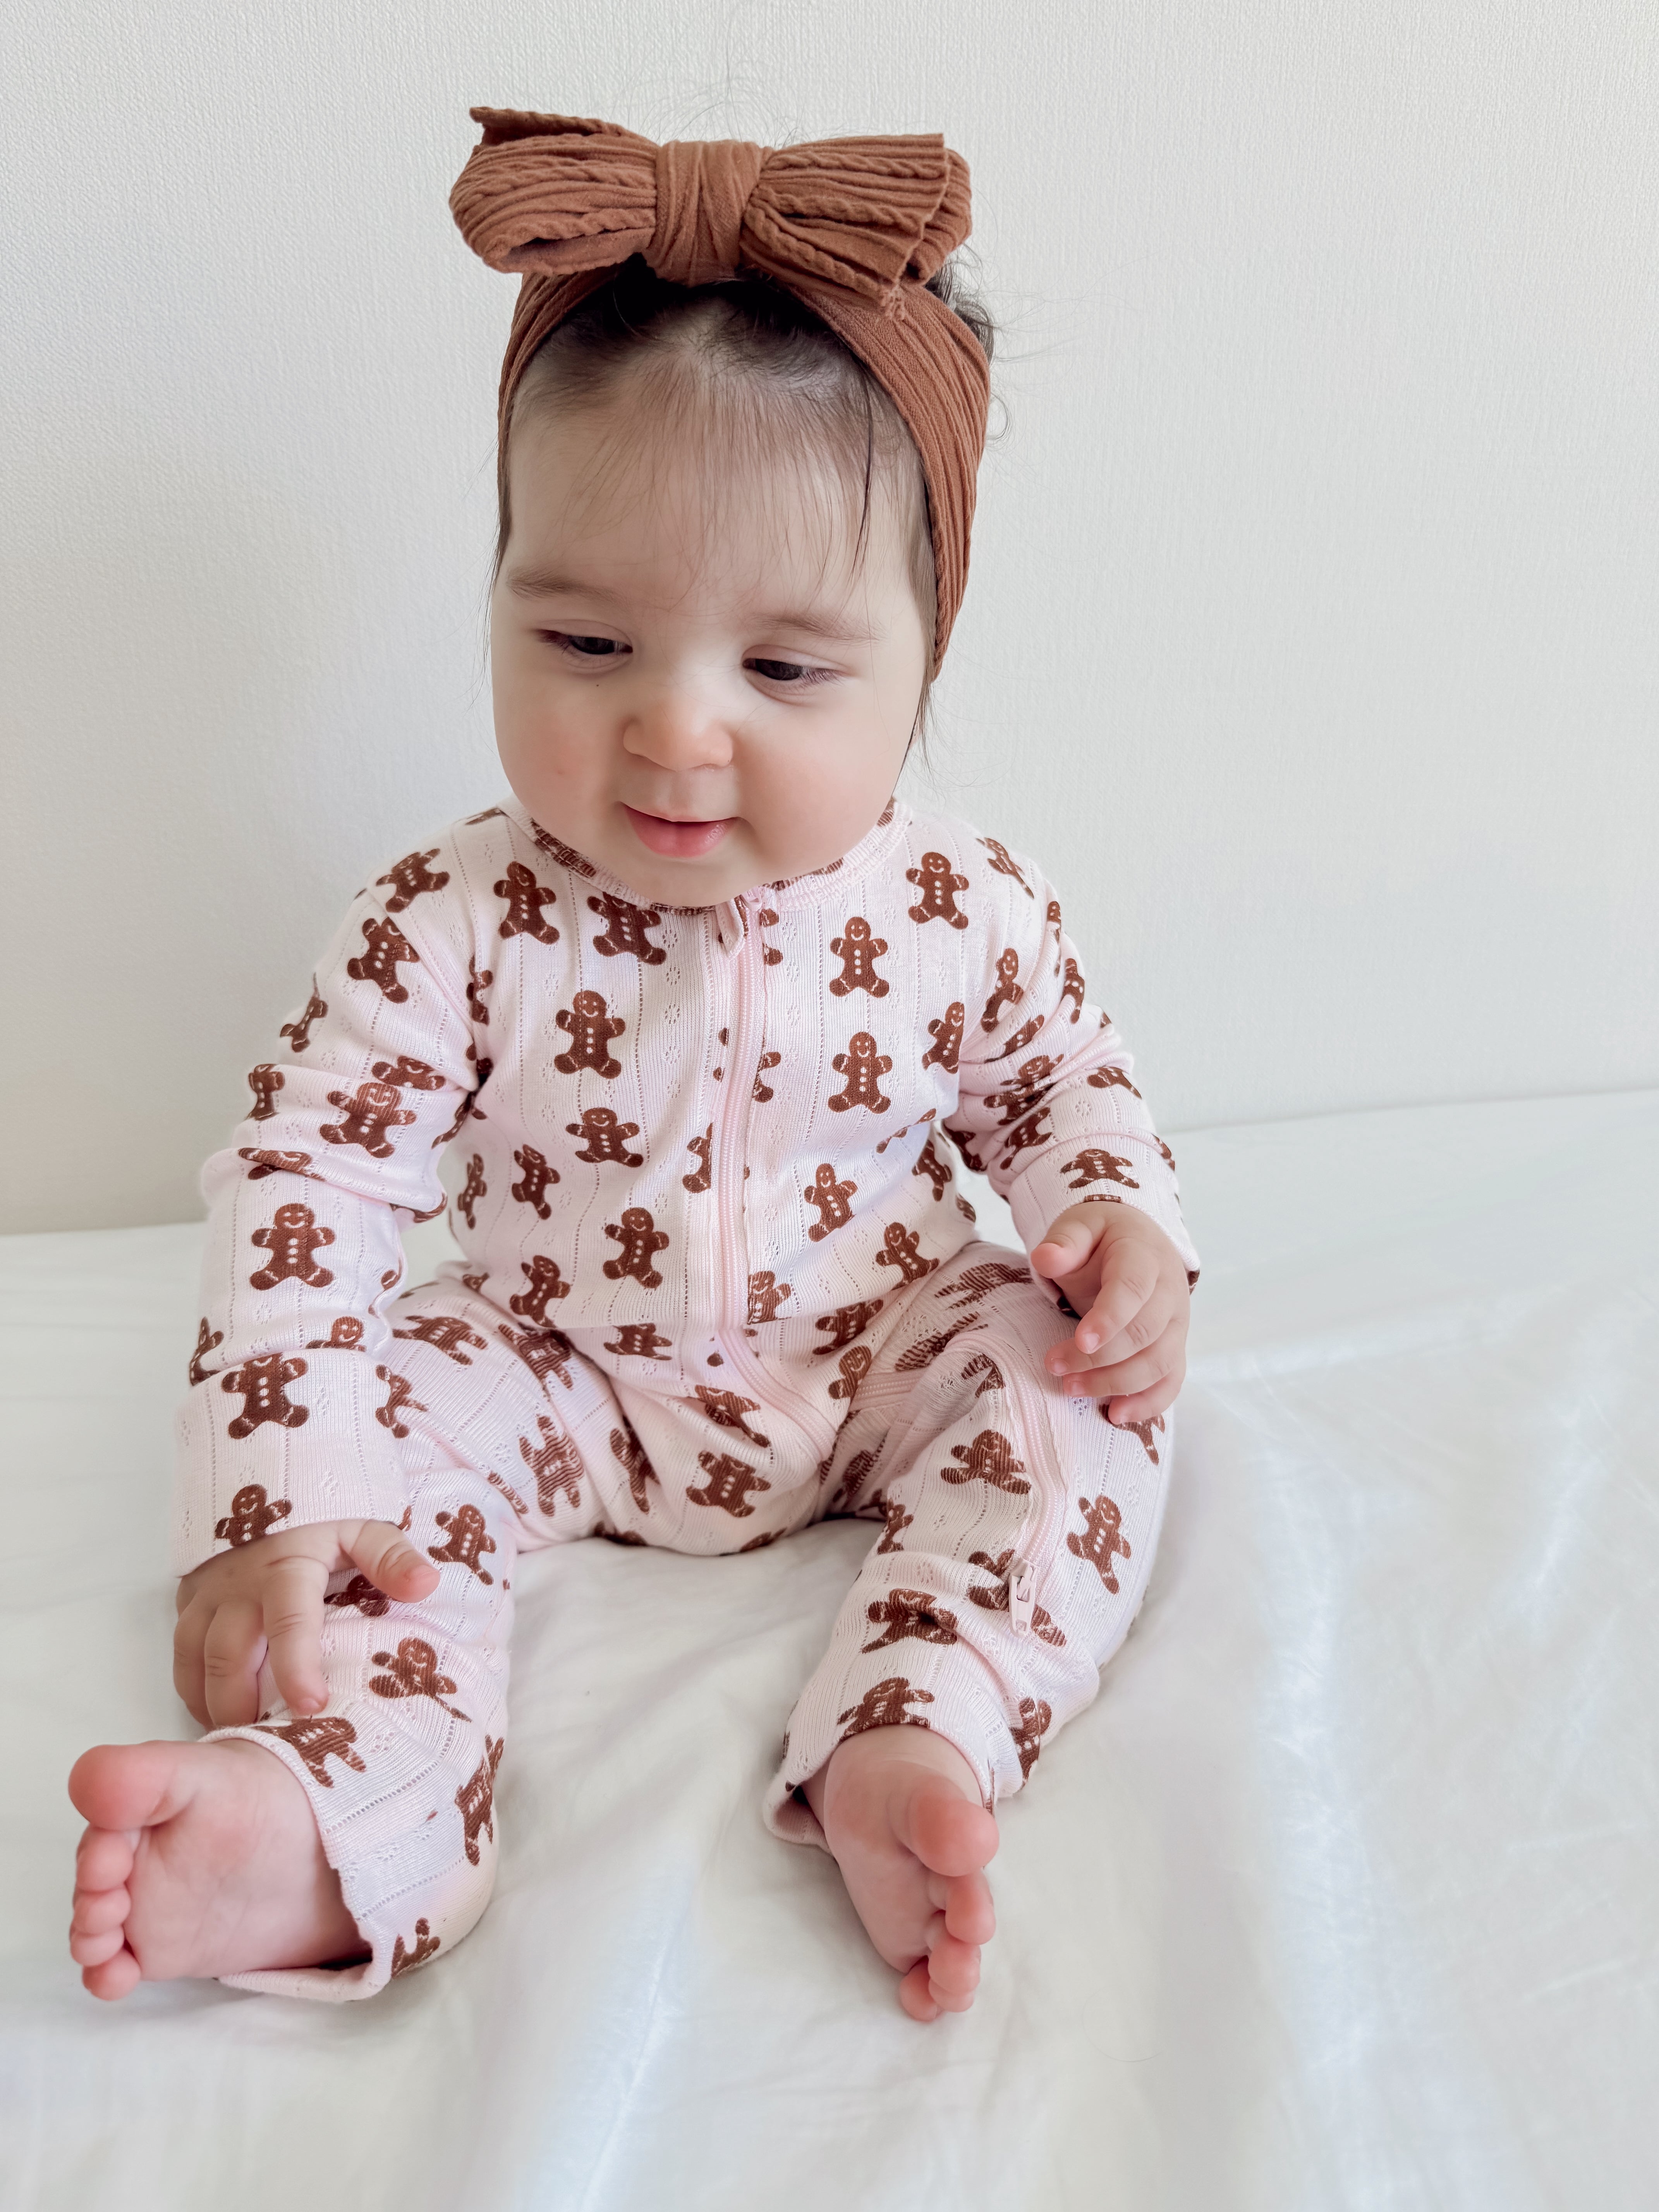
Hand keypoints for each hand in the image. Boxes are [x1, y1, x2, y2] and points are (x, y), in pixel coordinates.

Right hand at [173, 1518, 438, 1729]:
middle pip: (229, 1654)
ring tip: (241, 1738)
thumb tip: (425, 1584)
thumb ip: (392, 1558)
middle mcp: (239, 1584)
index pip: (288, 1621)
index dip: (297, 1667)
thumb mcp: (366, 1530)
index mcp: (288, 1566)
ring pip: (195, 1659)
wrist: (272, 1491)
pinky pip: (181, 1656)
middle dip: (241, 1704)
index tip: (311, 1707)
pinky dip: (193, 1691)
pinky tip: (216, 1716)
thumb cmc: (327, 1523)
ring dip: (213, 1704)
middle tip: (266, 1743)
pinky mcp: (188, 1603)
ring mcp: (208, 1594)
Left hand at [1028, 1202, 1189, 1423]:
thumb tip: (1045, 1257)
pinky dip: (1149, 1403)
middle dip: (1099, 1357)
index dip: (1110, 1318)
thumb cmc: (1102, 1238)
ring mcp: (1176, 1323)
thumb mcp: (1080, 1226)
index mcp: (1144, 1256)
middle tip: (1055, 1367)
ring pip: (1159, 1362)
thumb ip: (1064, 1241)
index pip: (1133, 1289)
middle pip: (1144, 1333)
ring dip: (1117, 1383)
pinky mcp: (1175, 1347)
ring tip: (1072, 1389)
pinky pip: (1171, 1381)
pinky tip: (1116, 1415)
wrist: (1138, 1243)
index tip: (1081, 1341)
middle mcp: (1169, 1292)